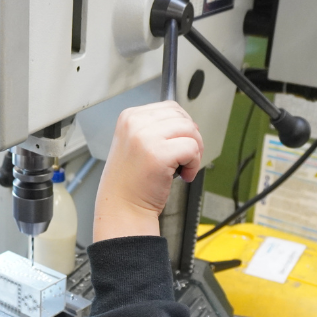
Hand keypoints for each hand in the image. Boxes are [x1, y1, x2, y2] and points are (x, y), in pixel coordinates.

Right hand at [93, 101, 203, 242]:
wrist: (122, 209)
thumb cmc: (131, 183)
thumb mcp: (135, 144)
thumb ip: (156, 129)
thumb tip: (187, 124)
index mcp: (129, 117)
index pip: (170, 108)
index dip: (181, 128)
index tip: (176, 146)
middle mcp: (135, 124)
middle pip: (183, 118)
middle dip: (191, 139)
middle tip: (183, 159)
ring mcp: (146, 138)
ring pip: (190, 131)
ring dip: (194, 152)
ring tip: (182, 167)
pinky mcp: (158, 154)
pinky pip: (192, 148)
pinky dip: (194, 164)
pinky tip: (183, 175)